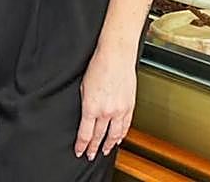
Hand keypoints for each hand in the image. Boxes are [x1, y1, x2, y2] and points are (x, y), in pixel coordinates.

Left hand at [75, 46, 135, 160]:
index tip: (79, 151)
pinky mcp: (129, 105)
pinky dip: (121, 134)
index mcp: (91, 107)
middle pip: (99, 136)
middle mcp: (106, 111)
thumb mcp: (83, 86)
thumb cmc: (99, 65)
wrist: (116, 54)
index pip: (85, 134)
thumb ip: (85, 104)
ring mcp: (120, 109)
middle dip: (93, 148)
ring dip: (108, 145)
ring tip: (105, 151)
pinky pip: (126, 125)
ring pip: (114, 134)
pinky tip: (118, 138)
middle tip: (90, 155)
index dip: (82, 145)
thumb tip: (85, 115)